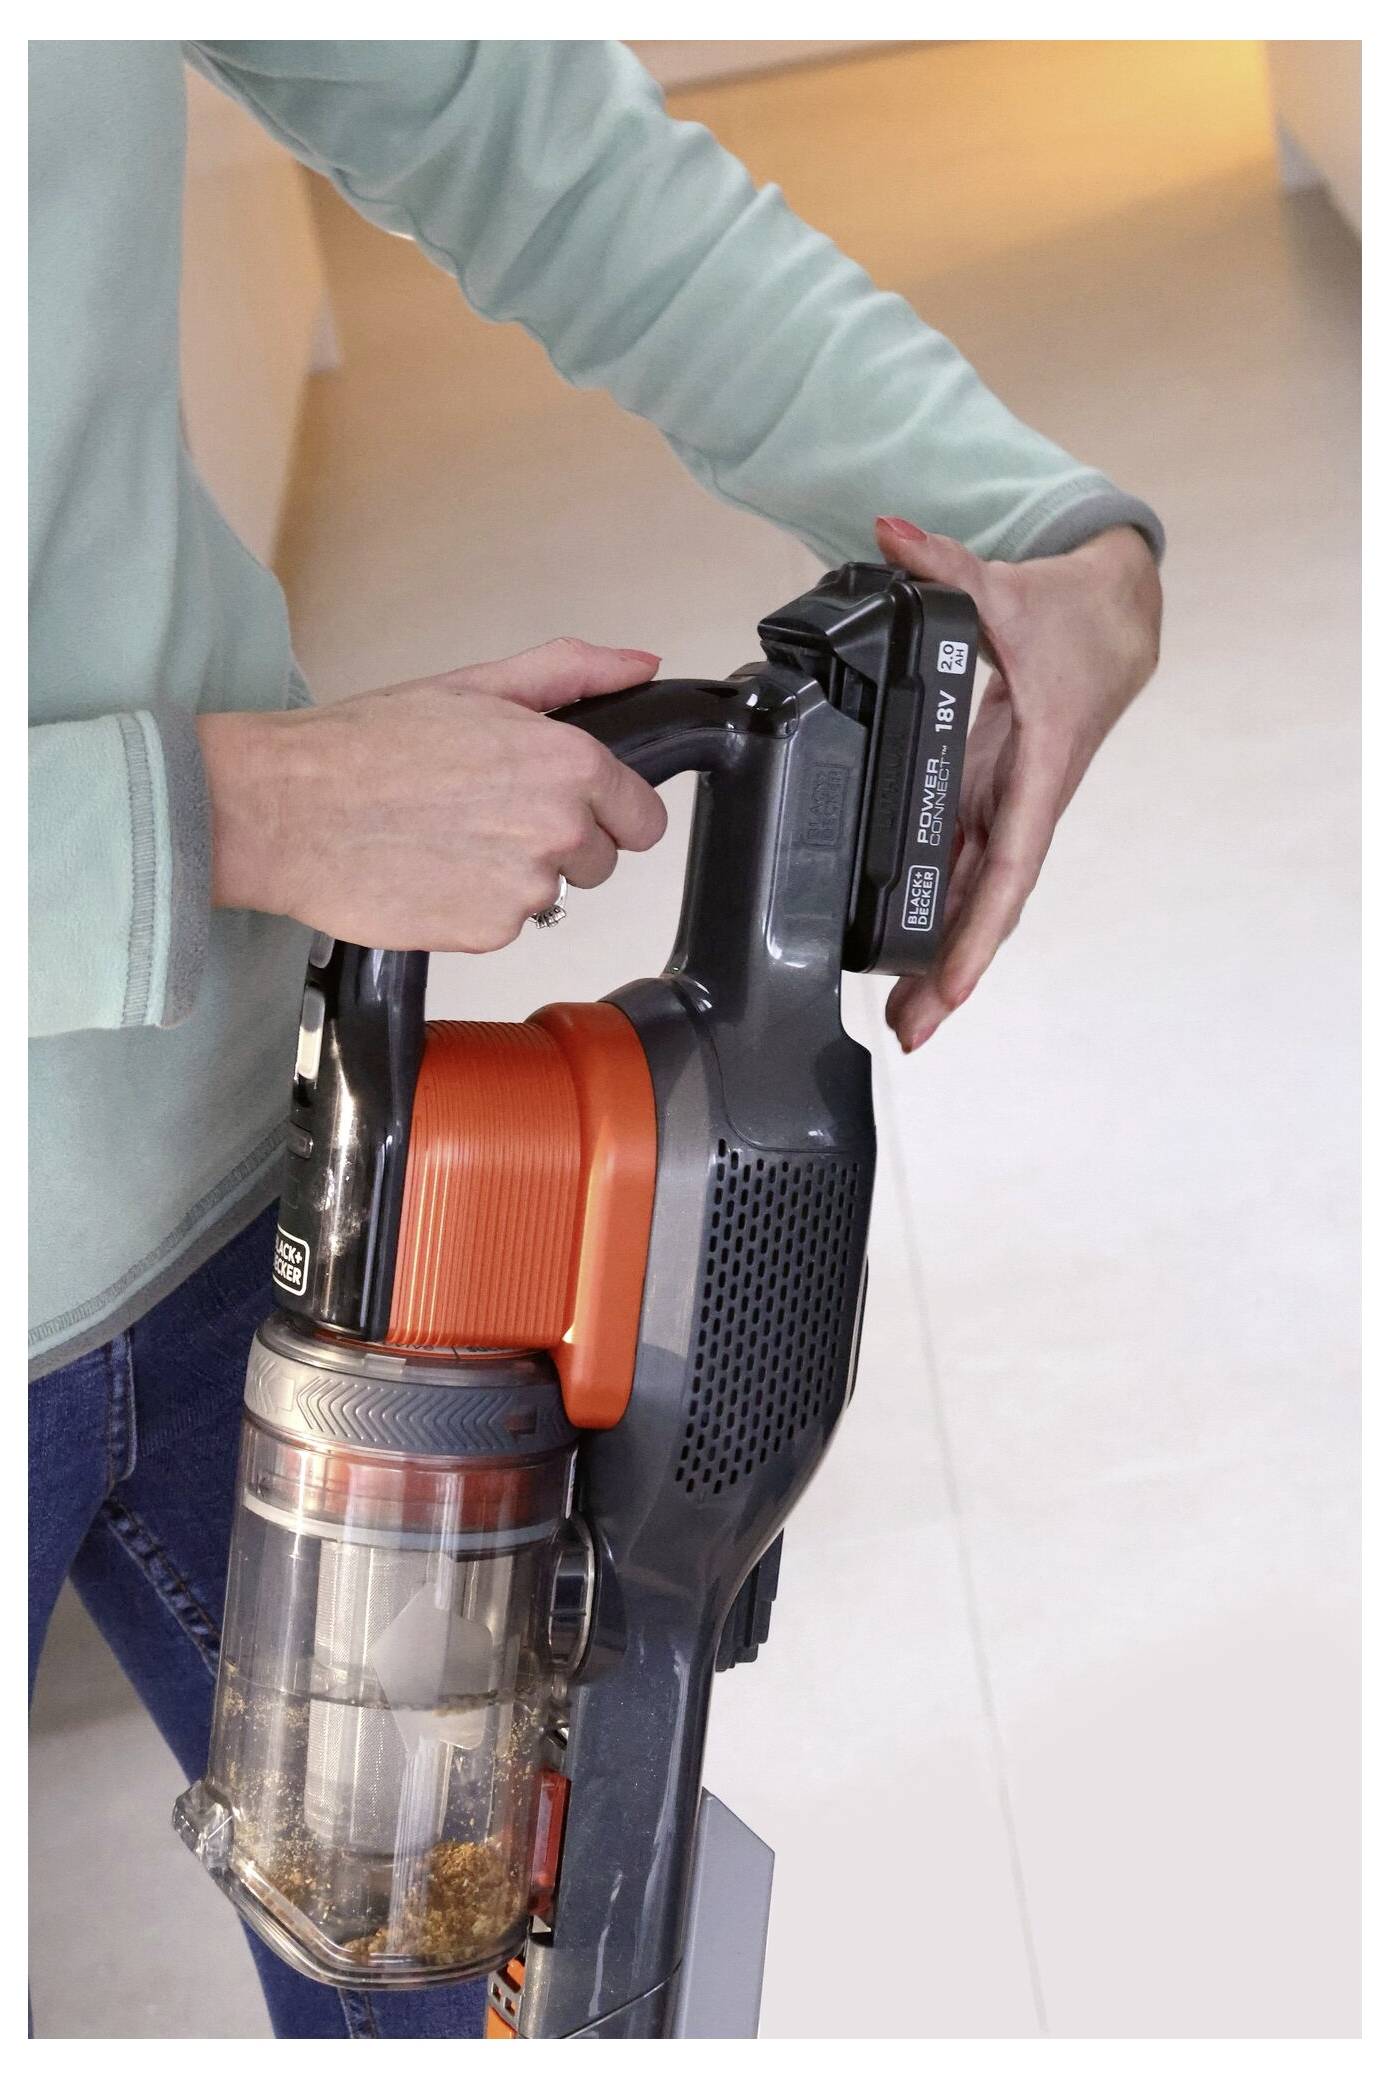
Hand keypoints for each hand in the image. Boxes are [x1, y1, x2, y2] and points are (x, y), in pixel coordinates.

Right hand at [199, 639, 667, 950]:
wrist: (284, 808)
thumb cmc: (368, 744)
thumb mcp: (476, 686)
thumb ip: (572, 672)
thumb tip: (641, 664)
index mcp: (569, 764)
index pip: (644, 819)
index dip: (606, 812)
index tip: (566, 808)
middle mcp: (560, 829)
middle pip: (599, 861)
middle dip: (557, 844)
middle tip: (483, 815)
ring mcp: (527, 889)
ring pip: (548, 894)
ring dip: (510, 877)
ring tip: (445, 841)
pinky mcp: (489, 934)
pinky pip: (503, 926)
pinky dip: (472, 908)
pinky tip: (428, 872)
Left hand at [874, 515, 1161, 1049]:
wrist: (1117, 613)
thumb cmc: (1076, 613)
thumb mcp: (1011, 588)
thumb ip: (945, 565)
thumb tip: (890, 533)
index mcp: (1038, 767)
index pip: (1009, 866)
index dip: (978, 930)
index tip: (951, 986)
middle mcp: (1022, 800)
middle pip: (986, 902)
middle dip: (950, 970)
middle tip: (908, 1031)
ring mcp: (1005, 802)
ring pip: (974, 894)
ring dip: (942, 954)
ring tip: (903, 1016)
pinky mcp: (988, 794)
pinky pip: (965, 867)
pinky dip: (940, 912)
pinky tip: (907, 951)